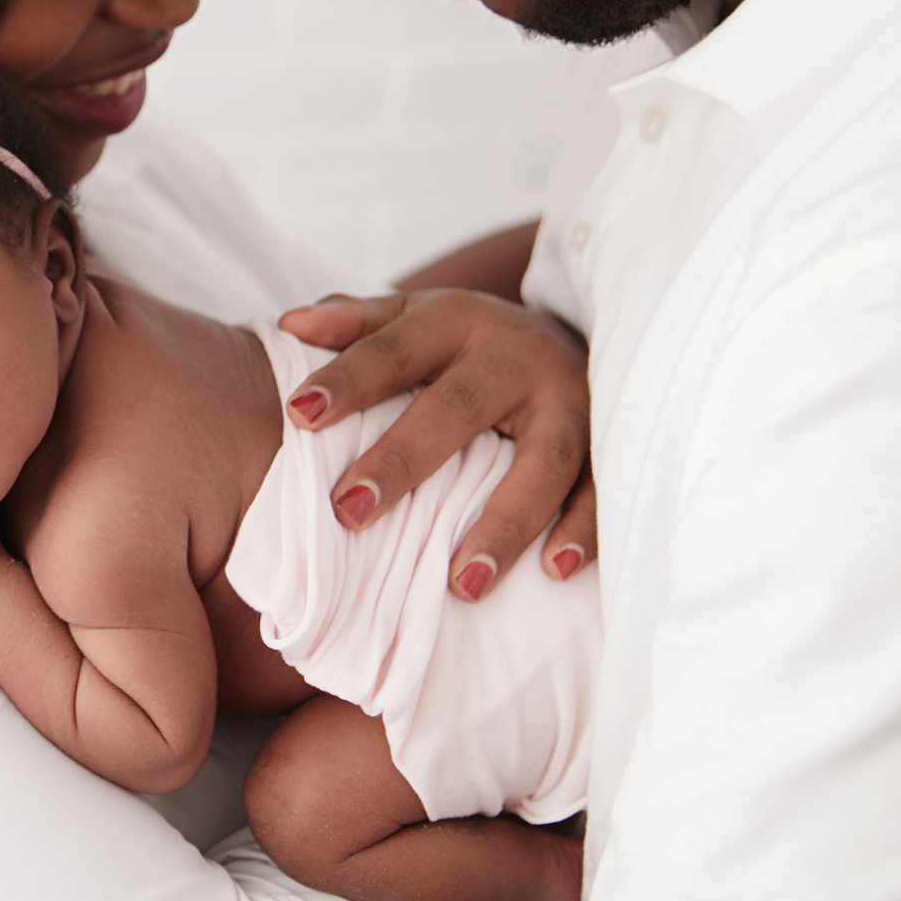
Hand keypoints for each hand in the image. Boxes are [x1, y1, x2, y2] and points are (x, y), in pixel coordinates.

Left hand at [280, 290, 593, 600]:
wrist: (577, 331)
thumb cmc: (469, 342)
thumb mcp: (416, 317)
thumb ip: (356, 323)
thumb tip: (289, 326)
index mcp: (456, 322)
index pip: (394, 351)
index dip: (349, 379)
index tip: (299, 415)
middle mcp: (516, 356)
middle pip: (459, 407)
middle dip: (404, 459)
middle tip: (350, 511)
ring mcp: (571, 400)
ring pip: (544, 460)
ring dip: (505, 522)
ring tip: (462, 582)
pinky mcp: (611, 442)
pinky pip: (604, 489)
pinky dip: (584, 529)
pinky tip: (556, 569)